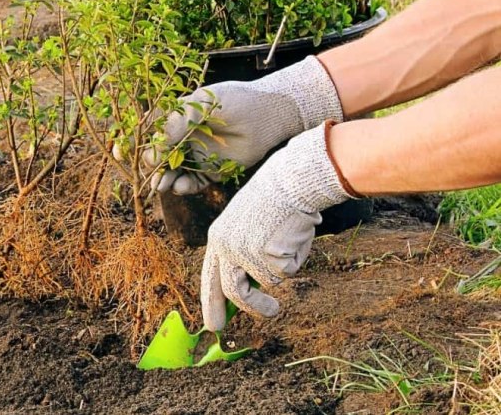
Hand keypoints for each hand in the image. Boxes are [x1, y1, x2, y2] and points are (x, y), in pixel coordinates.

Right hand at [150, 56, 344, 194]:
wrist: (269, 115)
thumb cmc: (234, 102)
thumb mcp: (199, 107)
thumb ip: (173, 128)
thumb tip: (151, 154)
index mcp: (176, 117)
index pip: (148, 133)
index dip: (134, 144)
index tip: (121, 155)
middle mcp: (184, 138)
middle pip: (157, 157)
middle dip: (150, 168)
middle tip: (147, 176)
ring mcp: (197, 155)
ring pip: (172, 172)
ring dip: (163, 180)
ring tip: (161, 186)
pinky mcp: (212, 172)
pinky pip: (192, 183)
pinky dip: (183, 187)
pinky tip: (180, 186)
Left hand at [200, 122, 354, 329]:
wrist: (288, 181)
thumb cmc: (273, 201)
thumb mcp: (246, 225)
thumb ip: (243, 254)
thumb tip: (252, 289)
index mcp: (217, 238)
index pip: (210, 277)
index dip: (212, 302)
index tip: (213, 324)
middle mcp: (226, 248)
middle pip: (233, 291)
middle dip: (251, 309)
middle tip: (270, 314)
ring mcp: (246, 253)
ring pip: (267, 283)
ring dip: (279, 276)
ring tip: (287, 252)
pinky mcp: (267, 256)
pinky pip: (286, 271)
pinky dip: (295, 259)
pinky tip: (293, 236)